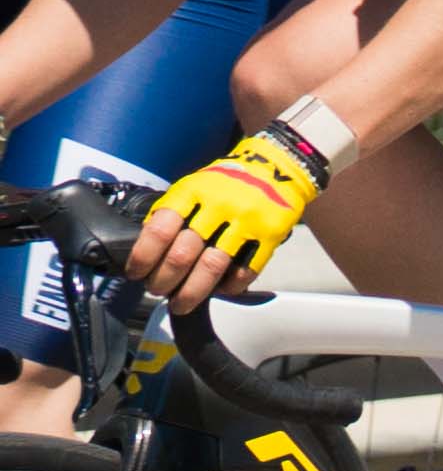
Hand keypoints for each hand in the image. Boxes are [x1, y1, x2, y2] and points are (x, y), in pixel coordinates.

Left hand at [128, 126, 325, 305]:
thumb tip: (146, 250)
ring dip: (192, 292)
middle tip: (157, 290)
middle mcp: (218, 206)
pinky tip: (220, 290)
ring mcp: (246, 220)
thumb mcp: (194, 185)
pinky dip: (230, 286)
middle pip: (182, 255)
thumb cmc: (227, 181)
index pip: (159, 231)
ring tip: (181, 303)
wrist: (278, 166)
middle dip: (163, 280)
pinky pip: (246, 270)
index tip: (136, 273)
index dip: (143, 258)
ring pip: (212, 267)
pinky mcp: (270, 234)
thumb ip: (173, 212)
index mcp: (193, 192)